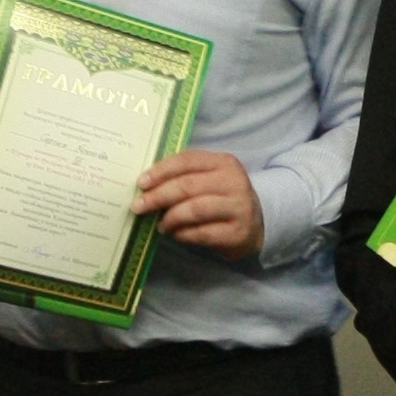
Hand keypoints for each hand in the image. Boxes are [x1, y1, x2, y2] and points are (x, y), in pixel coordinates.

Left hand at [136, 149, 266, 258]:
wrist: (257, 224)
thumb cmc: (223, 198)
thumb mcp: (209, 179)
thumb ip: (184, 177)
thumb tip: (146, 186)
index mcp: (224, 162)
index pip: (187, 161)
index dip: (161, 171)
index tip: (141, 183)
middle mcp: (234, 182)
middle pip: (188, 186)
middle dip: (158, 196)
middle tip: (138, 206)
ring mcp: (238, 207)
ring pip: (194, 210)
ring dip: (170, 217)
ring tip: (160, 224)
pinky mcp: (237, 233)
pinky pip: (201, 233)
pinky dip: (182, 234)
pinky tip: (175, 234)